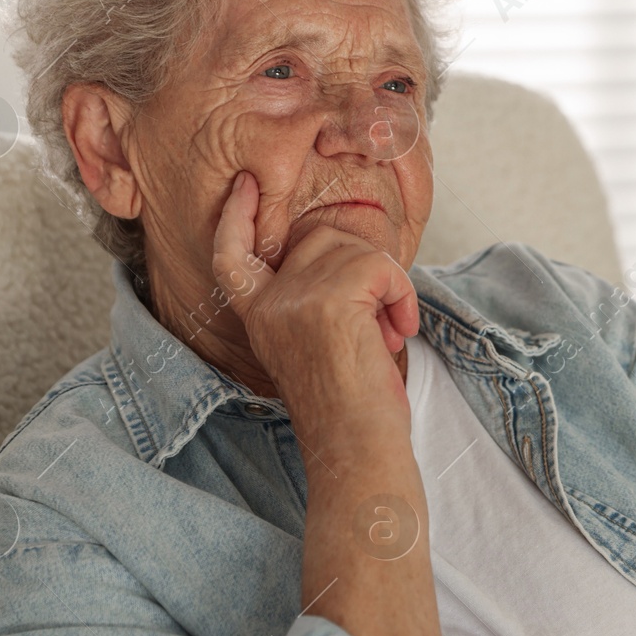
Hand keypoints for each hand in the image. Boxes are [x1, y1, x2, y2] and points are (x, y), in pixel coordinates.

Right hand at [211, 170, 417, 437]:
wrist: (357, 451)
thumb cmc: (350, 408)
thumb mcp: (317, 344)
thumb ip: (314, 300)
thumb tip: (345, 254)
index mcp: (260, 315)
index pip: (232, 253)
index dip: (237, 216)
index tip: (248, 185)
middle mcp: (269, 303)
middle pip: (321, 238)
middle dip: (363, 267)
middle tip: (378, 322)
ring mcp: (294, 299)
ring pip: (355, 249)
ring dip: (388, 286)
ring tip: (386, 332)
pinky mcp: (329, 301)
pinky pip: (381, 266)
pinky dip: (403, 293)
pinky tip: (400, 330)